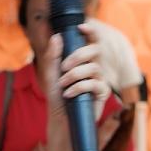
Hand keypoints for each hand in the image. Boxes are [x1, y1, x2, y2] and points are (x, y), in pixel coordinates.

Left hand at [44, 26, 113, 150]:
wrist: (59, 124)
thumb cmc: (56, 101)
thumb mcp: (50, 77)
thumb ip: (52, 56)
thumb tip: (57, 36)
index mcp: (82, 62)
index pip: (92, 42)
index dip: (91, 31)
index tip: (82, 26)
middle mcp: (93, 70)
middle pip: (96, 51)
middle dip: (79, 55)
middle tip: (64, 66)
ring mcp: (98, 82)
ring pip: (95, 68)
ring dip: (76, 74)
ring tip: (63, 84)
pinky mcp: (101, 97)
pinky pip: (96, 85)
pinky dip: (80, 87)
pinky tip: (69, 93)